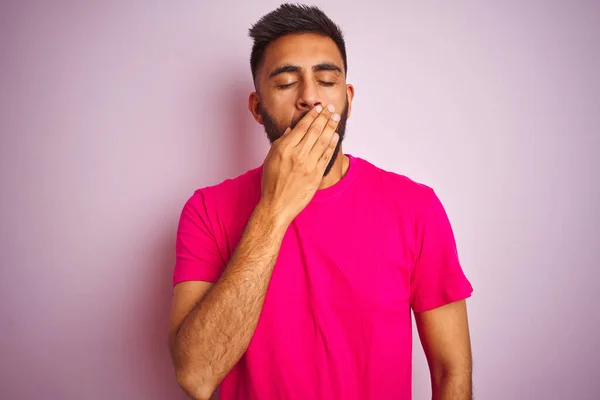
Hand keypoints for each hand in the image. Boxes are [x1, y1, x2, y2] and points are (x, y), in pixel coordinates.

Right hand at [259, 104, 340, 226]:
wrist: (277, 205)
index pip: (302, 126)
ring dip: (331, 127)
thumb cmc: (271, 183)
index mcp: (284, 148)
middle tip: (330, 108)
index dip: (312, 115)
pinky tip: (335, 136)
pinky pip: (326, 155)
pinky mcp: (316, 174)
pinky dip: (332, 144)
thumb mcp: (270, 159)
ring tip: (335, 117)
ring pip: (323, 141)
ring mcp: (308, 165)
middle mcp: (297, 154)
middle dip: (324, 117)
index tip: (318, 108)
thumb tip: (292, 129)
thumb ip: (281, 142)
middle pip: (315, 130)